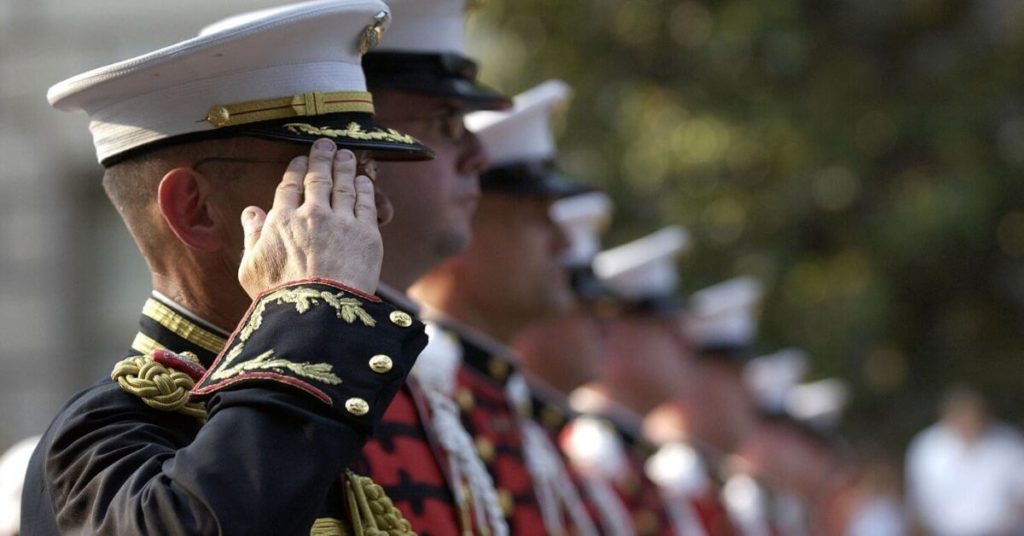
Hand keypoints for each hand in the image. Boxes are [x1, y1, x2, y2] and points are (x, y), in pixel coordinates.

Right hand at [237, 139, 381, 296]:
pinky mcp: (366, 233)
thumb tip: (251, 212)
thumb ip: (251, 235)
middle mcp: (311, 214)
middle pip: (318, 177)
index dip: (295, 170)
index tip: (299, 160)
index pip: (289, 186)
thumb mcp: (251, 268)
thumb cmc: (280, 296)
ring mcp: (341, 221)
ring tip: (347, 155)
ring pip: (344, 185)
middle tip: (327, 144)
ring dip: (345, 167)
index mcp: (281, 220)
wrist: (318, 312)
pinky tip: (364, 180)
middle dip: (322, 157)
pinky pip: (366, 203)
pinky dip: (364, 188)